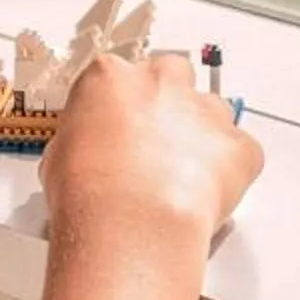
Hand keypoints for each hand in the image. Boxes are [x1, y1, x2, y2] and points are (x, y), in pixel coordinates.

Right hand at [39, 51, 262, 241]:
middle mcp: (161, 82)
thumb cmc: (87, 195)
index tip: (121, 126)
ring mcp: (204, 110)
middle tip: (154, 146)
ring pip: (212, 110)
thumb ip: (82, 140)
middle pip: (173, 75)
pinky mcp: (237, 145)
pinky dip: (230, 173)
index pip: (119, 75)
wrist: (128, 225)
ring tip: (181, 180)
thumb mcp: (58, 159)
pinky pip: (241, 152)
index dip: (122, 105)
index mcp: (110, 77)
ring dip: (201, 136)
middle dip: (168, 104)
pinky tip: (205, 198)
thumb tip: (86, 154)